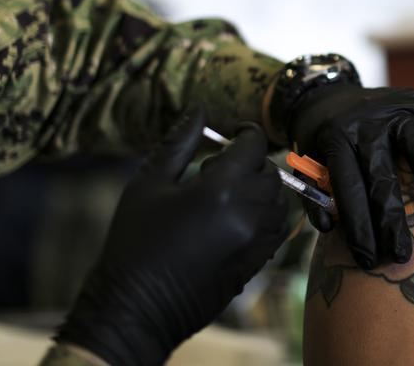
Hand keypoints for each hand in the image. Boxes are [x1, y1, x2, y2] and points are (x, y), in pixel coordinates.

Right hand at [56, 108, 288, 365]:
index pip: (253, 145)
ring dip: (261, 189)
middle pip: (270, 171)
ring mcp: (257, 241)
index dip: (245, 134)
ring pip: (279, 200)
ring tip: (226, 195)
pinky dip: (265, 214)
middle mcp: (247, 213)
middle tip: (219, 168)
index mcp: (220, 189)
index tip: (232, 134)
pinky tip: (235, 218)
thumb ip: (178, 143)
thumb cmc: (134, 241)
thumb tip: (200, 108)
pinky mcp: (258, 262)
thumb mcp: (149, 183)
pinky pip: (277, 227)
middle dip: (252, 162)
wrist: (136, 306)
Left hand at [288, 84, 413, 268]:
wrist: (328, 93)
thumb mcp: (306, 163)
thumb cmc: (321, 140)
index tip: (368, 260)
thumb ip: (314, 195)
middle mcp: (366, 123)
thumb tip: (328, 228)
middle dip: (392, 220)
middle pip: (382, 175)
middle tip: (402, 254)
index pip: (348, 188)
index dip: (358, 226)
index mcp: (335, 140)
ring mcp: (395, 109)